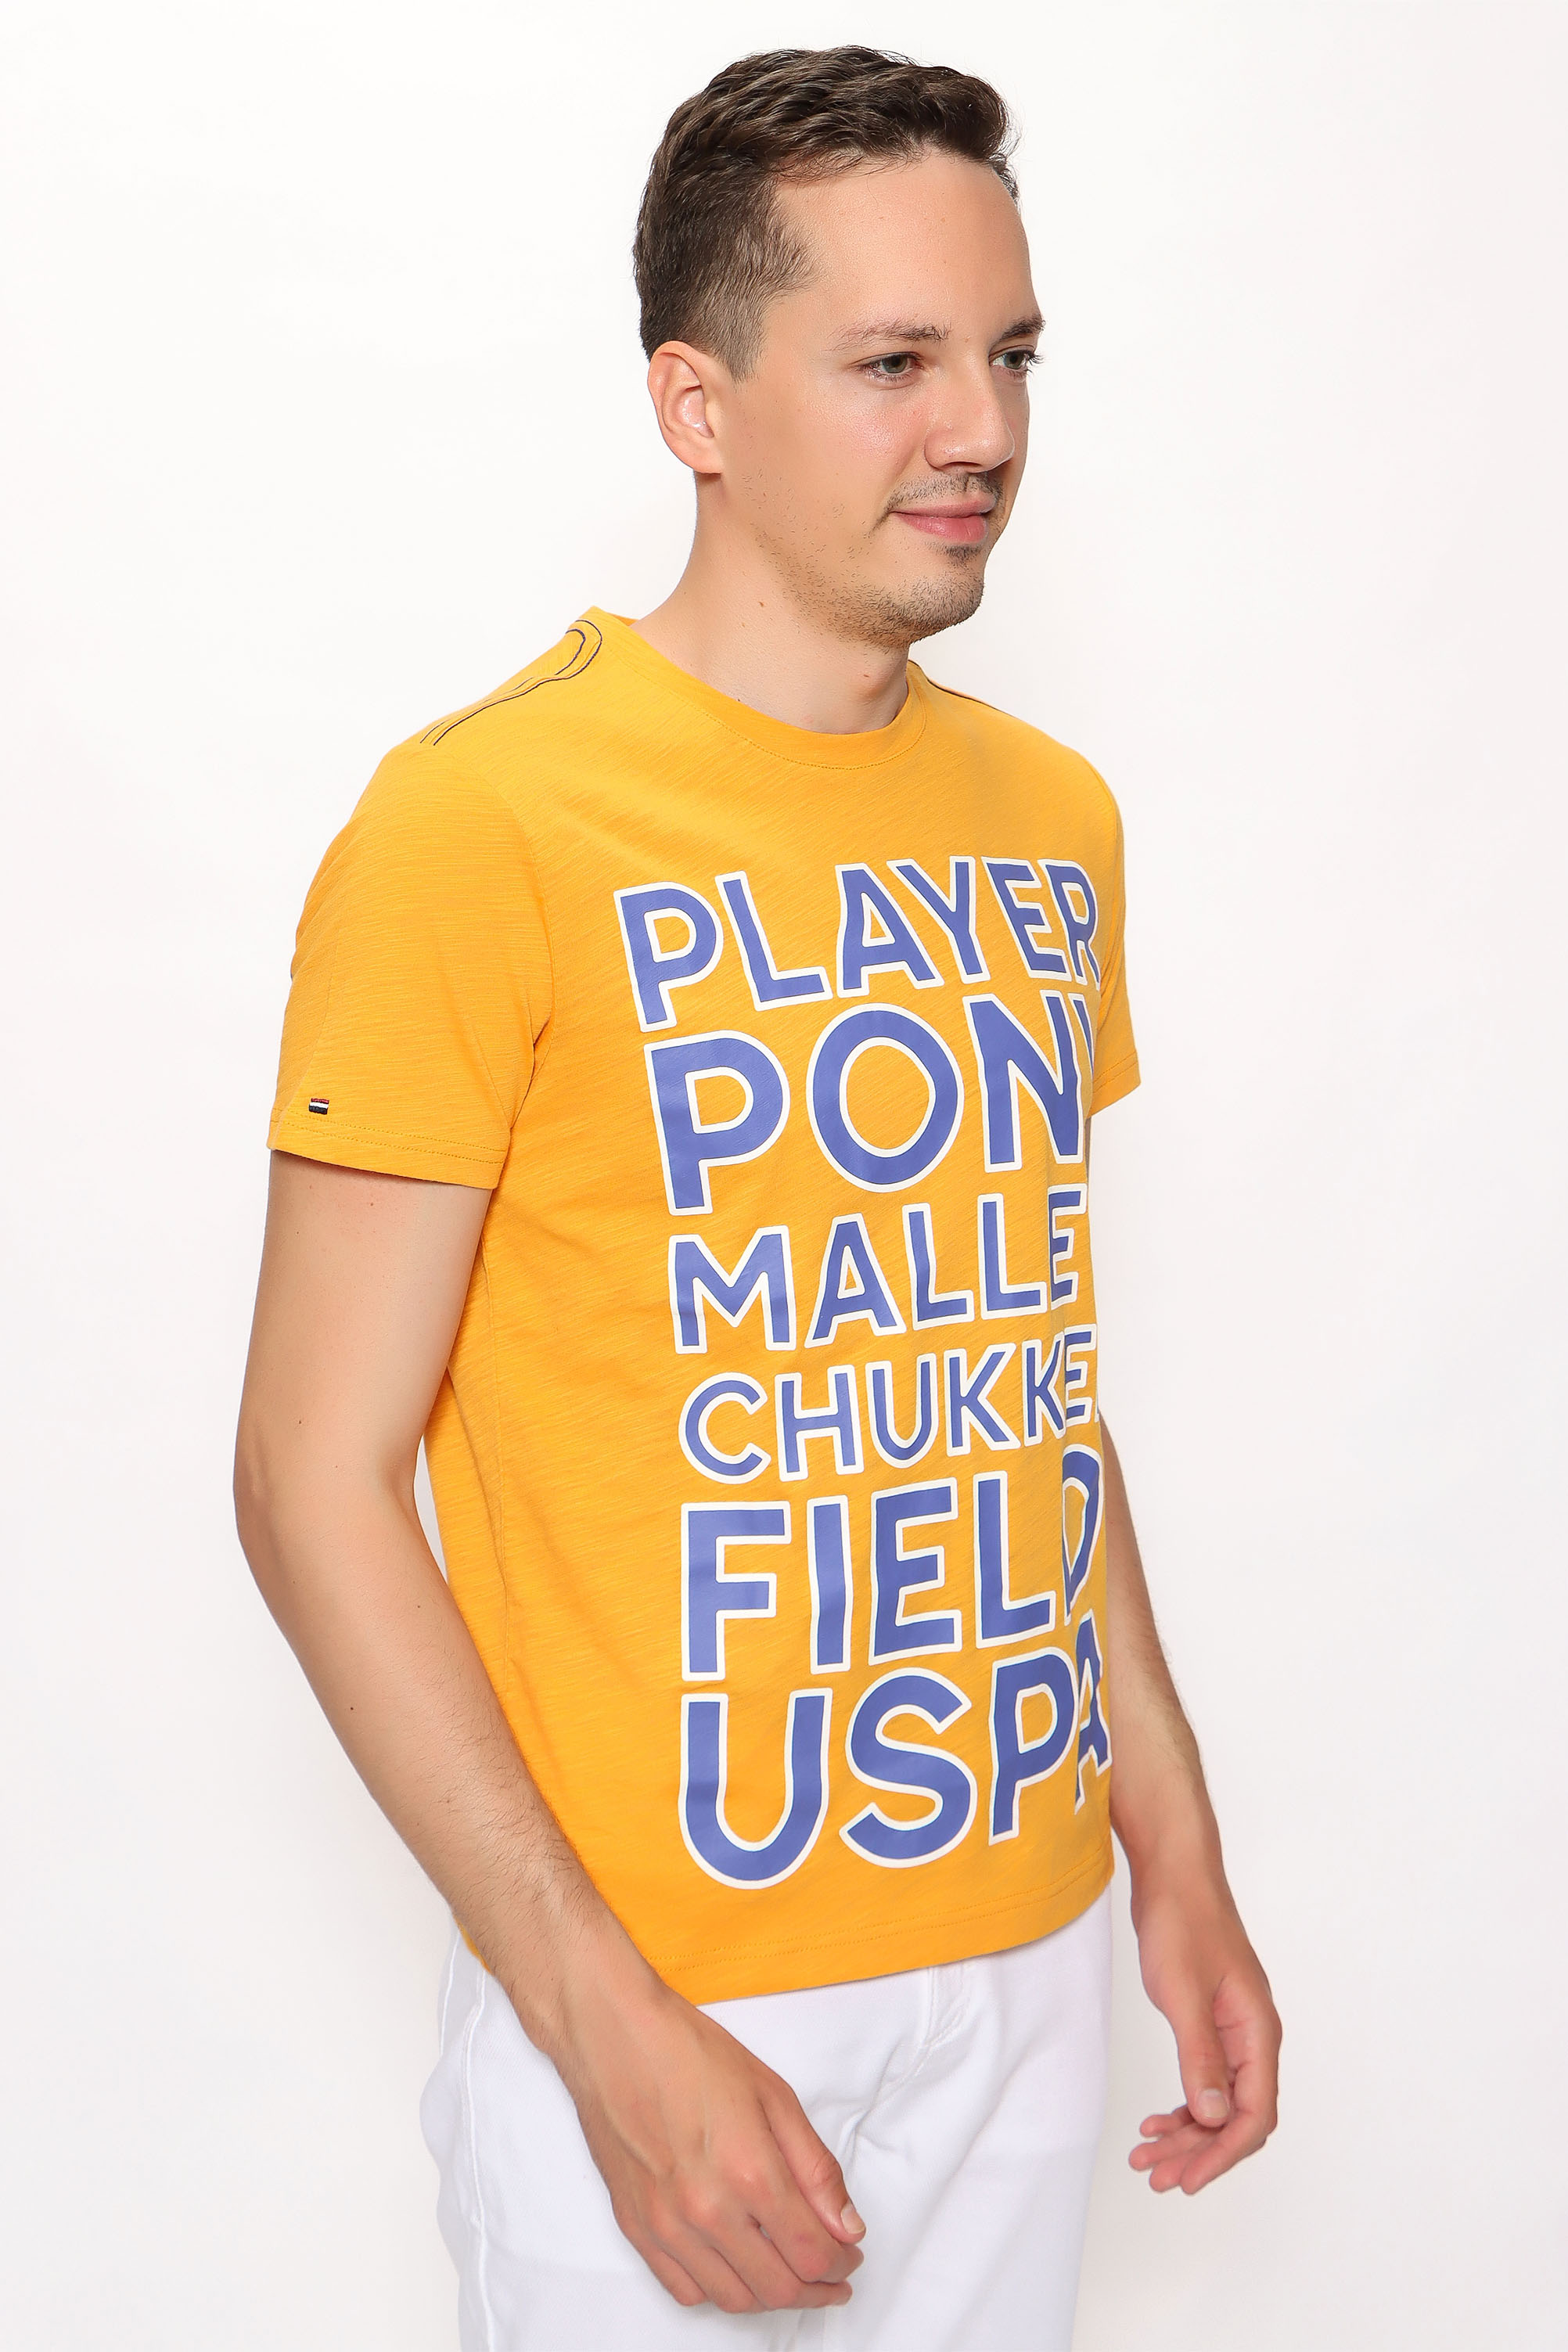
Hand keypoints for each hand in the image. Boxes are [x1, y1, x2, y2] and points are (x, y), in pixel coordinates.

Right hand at [547, 1932, 865, 2313]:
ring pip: (733, 2298)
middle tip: (833, 2275)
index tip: (850, 2254)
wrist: (614, 2037)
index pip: (812, 2253)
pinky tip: (736, 2266)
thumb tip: (847, 2226)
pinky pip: (685, 2290)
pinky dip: (719, 2291)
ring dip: (771, 2295)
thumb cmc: (690, 2052)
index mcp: (749, 2171)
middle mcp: (707, 2210)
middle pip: (778, 2288)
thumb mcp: (774, 2095)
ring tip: (789, 2272)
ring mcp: (666, 2225)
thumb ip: (816, 2169)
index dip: (842, 2264)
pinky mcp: (636, 2227)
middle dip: (817, 2289)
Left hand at [1127, 1862, 1280, 2194]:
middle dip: (1198, 2152)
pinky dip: (1184, 2105)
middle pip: (1237, 2117)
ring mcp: (1233, 2030)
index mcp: (1257, 2032)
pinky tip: (1157, 2120)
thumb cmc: (1182, 1920)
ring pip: (1220, 2102)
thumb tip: (1215, 2116)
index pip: (1254, 2114)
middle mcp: (1253, 2037)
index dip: (1222, 2154)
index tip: (1187, 2179)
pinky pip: (1207, 2079)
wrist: (1173, 1872)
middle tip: (1155, 2174)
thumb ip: (1200, 2056)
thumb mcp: (1184, 1993)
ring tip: (1147, 2154)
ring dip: (1187, 2134)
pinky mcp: (1211, 2022)